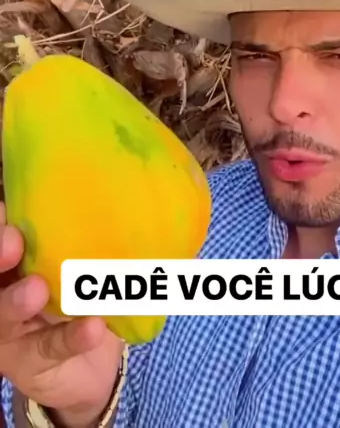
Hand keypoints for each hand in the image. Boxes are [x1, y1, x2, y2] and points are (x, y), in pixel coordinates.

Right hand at [0, 203, 123, 425]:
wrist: (89, 362)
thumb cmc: (80, 291)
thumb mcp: (79, 258)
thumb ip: (81, 235)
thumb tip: (113, 193)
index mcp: (12, 261)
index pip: (0, 236)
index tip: (9, 211)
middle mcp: (1, 291)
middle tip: (13, 241)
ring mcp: (9, 331)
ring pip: (3, 316)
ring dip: (17, 301)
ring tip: (38, 289)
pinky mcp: (29, 362)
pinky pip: (49, 348)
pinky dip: (72, 336)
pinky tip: (94, 326)